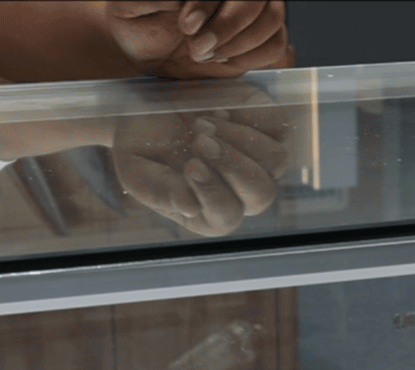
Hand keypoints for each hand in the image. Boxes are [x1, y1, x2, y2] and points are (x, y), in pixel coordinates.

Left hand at [107, 1, 291, 79]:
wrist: (149, 51)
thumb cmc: (139, 24)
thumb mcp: (129, 8)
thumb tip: (180, 0)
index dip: (208, 2)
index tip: (187, 24)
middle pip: (256, 0)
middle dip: (228, 27)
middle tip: (197, 49)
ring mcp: (255, 9)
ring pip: (272, 19)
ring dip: (240, 44)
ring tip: (205, 54)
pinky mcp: (262, 36)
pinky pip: (276, 43)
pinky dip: (253, 57)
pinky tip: (225, 60)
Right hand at [109, 83, 289, 235]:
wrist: (145, 109)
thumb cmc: (140, 149)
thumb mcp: (135, 171)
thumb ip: (158, 191)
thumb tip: (188, 206)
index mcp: (212, 215)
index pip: (226, 214)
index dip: (213, 192)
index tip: (190, 165)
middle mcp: (243, 194)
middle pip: (262, 193)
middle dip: (233, 164)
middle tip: (199, 138)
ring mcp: (259, 161)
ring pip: (275, 160)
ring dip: (240, 139)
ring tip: (201, 123)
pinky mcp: (266, 126)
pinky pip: (278, 125)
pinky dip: (252, 116)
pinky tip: (220, 109)